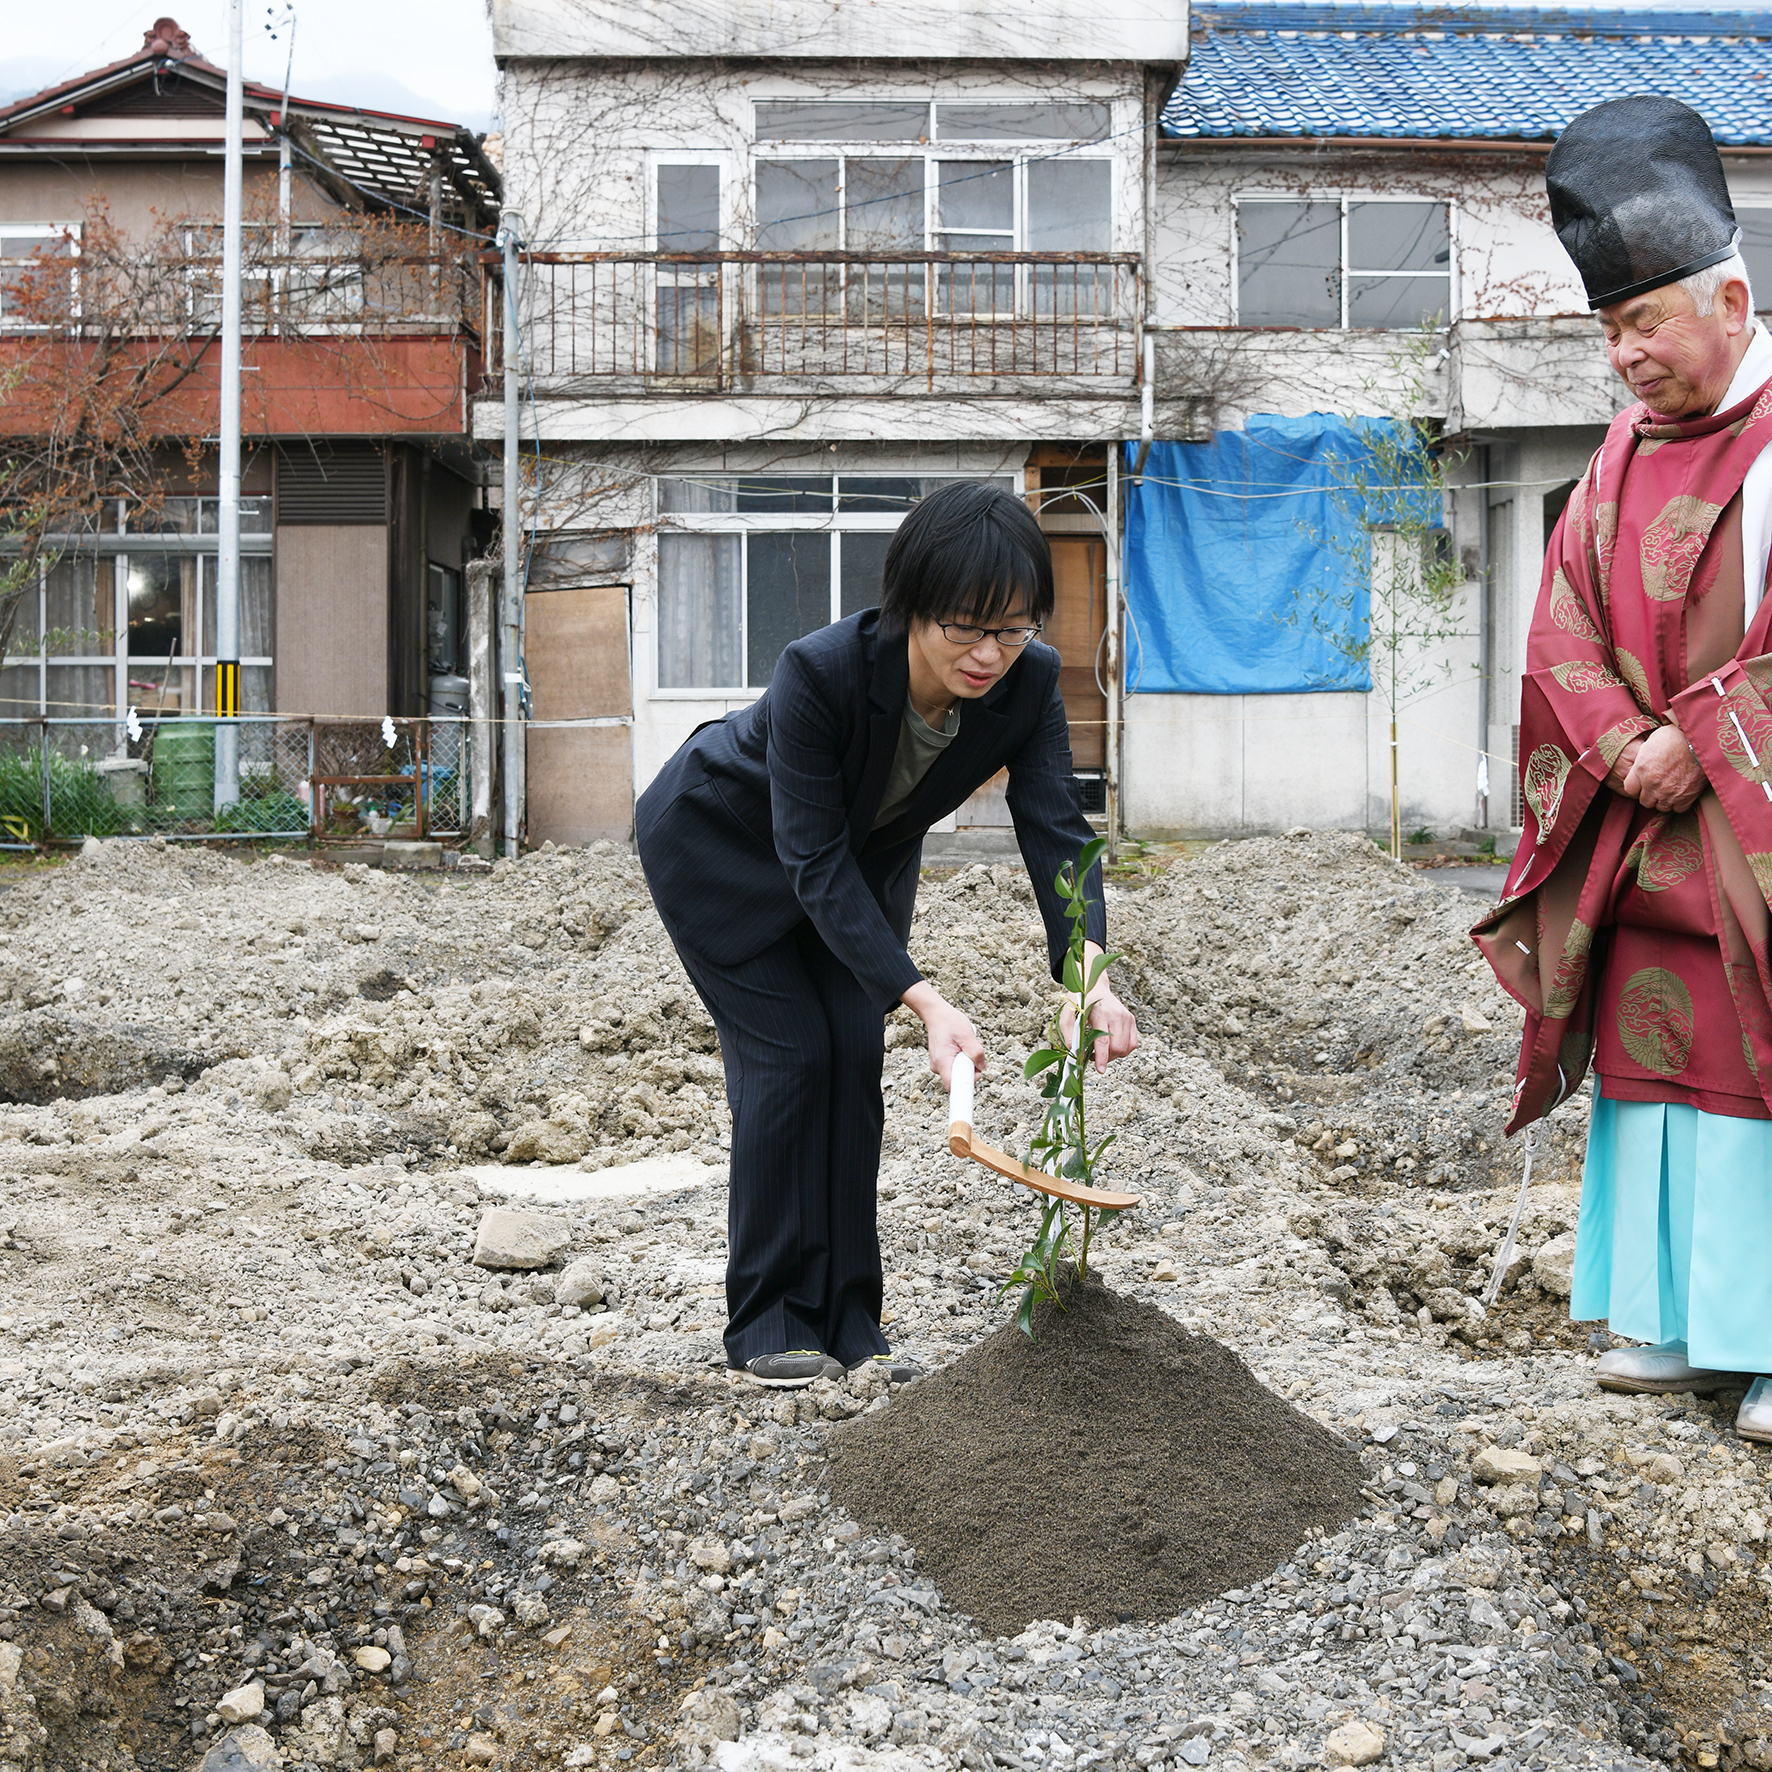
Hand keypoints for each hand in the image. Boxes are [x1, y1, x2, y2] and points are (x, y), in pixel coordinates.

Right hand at [901, 981, 984, 1089]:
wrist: (936, 1013)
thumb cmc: (949, 1022)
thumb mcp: (966, 1035)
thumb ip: (975, 1051)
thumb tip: (982, 1066)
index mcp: (942, 1062)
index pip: (953, 1087)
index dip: (967, 1086)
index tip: (976, 1076)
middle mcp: (939, 1066)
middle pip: (960, 1078)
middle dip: (971, 1067)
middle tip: (975, 1050)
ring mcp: (940, 1064)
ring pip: (960, 1070)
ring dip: (968, 1060)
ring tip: (968, 1043)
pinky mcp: (943, 1060)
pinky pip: (957, 1064)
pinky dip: (964, 1056)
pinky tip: (963, 1045)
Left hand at [1061, 944, 1141, 1073]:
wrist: (1094, 985)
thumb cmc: (1080, 1000)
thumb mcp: (1068, 1012)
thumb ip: (1068, 1031)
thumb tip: (1073, 1051)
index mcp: (1101, 1013)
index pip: (1104, 1041)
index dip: (1102, 1058)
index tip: (1100, 1069)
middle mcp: (1117, 1015)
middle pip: (1116, 1047)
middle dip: (1106, 1057)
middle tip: (1093, 1055)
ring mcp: (1127, 1017)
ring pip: (1126, 1048)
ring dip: (1114, 1055)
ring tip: (1101, 1049)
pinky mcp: (1131, 1020)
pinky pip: (1132, 1044)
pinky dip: (1123, 1050)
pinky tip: (1112, 1046)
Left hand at [1621, 722, 1705, 812]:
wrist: (1701, 740)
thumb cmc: (1676, 736)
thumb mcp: (1651, 743)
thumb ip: (1642, 759)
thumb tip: (1641, 764)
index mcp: (1641, 770)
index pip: (1630, 789)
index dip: (1637, 786)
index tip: (1643, 783)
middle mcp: (1652, 784)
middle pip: (1645, 801)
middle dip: (1650, 795)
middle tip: (1659, 786)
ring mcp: (1668, 793)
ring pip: (1661, 807)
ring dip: (1664, 800)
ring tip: (1671, 789)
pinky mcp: (1686, 797)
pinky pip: (1678, 808)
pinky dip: (1679, 803)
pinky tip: (1682, 793)